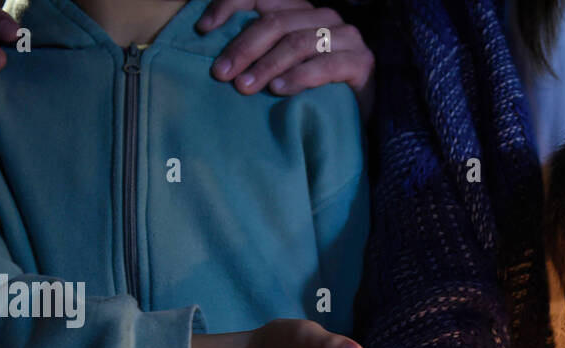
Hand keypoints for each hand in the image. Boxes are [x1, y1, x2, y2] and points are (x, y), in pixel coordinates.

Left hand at [196, 0, 374, 115]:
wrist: (359, 118)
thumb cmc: (315, 93)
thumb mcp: (283, 67)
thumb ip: (261, 52)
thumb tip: (219, 55)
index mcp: (302, 10)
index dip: (228, 7)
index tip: (203, 29)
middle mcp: (324, 17)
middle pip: (276, 21)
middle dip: (244, 47)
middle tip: (221, 73)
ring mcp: (346, 38)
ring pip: (298, 42)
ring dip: (266, 66)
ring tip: (244, 87)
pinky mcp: (361, 62)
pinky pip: (325, 66)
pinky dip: (298, 78)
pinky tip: (278, 90)